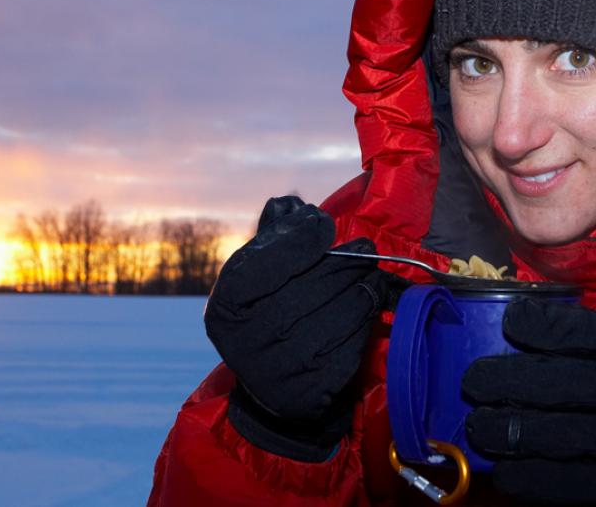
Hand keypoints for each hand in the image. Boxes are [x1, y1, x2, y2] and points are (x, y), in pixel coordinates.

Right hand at [205, 196, 400, 460]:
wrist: (275, 388)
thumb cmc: (269, 315)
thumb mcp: (259, 278)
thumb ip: (273, 239)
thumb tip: (290, 205)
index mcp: (225, 308)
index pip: (262, 264)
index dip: (297, 240)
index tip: (322, 224)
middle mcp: (245, 343)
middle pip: (309, 287)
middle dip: (343, 262)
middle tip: (365, 248)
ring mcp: (280, 371)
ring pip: (338, 313)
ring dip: (362, 288)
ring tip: (370, 275)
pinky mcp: (314, 390)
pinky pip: (353, 342)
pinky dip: (364, 319)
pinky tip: (367, 305)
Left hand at [462, 297, 595, 504]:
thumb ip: (560, 347)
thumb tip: (496, 331)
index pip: (587, 334)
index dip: (546, 325)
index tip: (511, 320)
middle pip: (563, 384)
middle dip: (508, 380)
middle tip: (473, 381)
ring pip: (557, 434)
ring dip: (507, 430)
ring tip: (477, 424)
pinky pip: (558, 481)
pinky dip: (522, 474)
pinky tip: (502, 466)